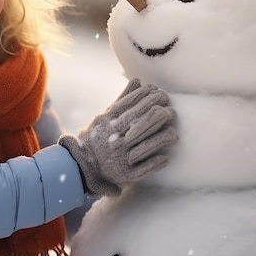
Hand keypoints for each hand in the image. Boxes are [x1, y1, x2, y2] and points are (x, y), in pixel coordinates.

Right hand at [59, 79, 176, 195]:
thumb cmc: (98, 138)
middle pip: (139, 123)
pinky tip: (166, 157)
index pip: (129, 106)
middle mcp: (114, 138)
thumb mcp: (105, 117)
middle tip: (171, 110)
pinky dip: (156, 162)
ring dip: (161, 138)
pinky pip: (144, 168)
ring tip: (173, 132)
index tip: (158, 91)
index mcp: (108, 122)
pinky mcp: (126, 174)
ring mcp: (120, 157)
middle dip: (158, 114)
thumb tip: (138, 80)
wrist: (83, 166)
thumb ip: (123, 99)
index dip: (145, 97)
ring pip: (145, 146)